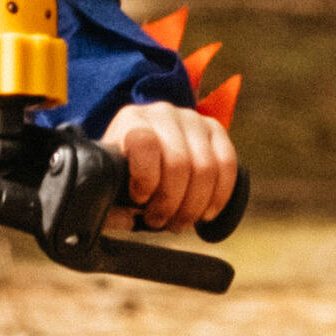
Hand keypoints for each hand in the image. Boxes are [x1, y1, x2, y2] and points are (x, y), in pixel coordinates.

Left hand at [107, 97, 237, 231]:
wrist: (141, 154)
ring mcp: (193, 120)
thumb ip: (110, 206)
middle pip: (179, 162)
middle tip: (159, 222)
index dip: (145, 177)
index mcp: (131, 121)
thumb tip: (128, 219)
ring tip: (179, 222)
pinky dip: (219, 196)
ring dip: (194, 205)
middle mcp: (163, 113)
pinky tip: (206, 213)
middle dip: (171, 203)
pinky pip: (228, 165)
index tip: (139, 199)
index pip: (144, 143)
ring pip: (206, 168)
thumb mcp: (107, 186)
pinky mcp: (216, 131)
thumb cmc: (122, 173)